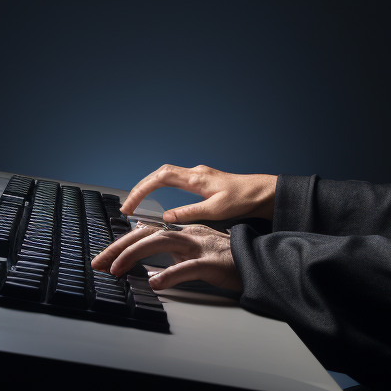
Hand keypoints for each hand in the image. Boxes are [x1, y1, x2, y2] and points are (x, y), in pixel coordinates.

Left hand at [90, 222, 242, 291]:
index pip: (146, 232)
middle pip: (147, 233)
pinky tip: (155, 282)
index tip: (101, 257)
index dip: (121, 243)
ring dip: (135, 255)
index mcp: (185, 232)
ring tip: (116, 269)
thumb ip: (172, 247)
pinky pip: (189, 268)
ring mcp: (201, 246)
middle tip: (98, 263)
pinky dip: (170, 274)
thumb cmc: (229, 260)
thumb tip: (144, 247)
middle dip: (119, 247)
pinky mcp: (213, 263)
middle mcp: (190, 234)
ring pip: (162, 242)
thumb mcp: (195, 250)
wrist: (261, 262)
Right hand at [120, 164, 276, 223]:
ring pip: (166, 176)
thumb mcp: (216, 210)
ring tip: (137, 203)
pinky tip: (160, 200)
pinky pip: (175, 181)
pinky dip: (162, 189)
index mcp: (195, 178)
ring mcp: (198, 176)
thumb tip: (166, 217)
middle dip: (140, 188)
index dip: (141, 190)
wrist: (263, 193)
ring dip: (149, 187)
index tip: (130, 204)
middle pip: (158, 175)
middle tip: (128, 206)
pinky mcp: (203, 182)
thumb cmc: (244, 199)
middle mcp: (194, 174)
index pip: (159, 178)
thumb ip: (189, 212)